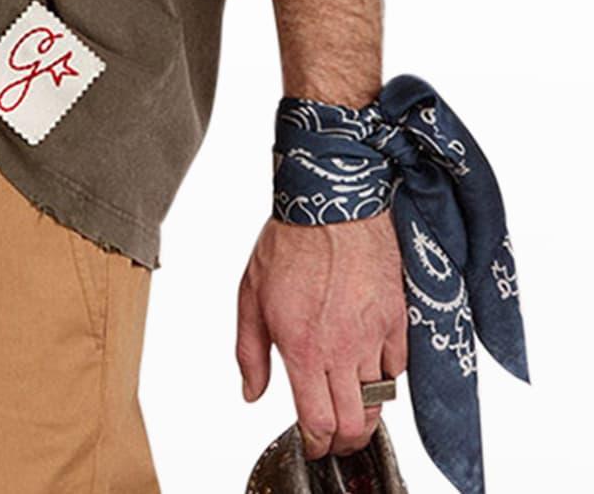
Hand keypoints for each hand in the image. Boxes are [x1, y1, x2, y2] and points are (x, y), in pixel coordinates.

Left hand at [237, 211, 406, 458]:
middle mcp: (343, 349)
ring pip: (379, 400)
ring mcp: (374, 335)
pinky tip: (370, 370)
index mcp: (304, 348)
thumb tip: (252, 392)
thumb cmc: (290, 242)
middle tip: (335, 439)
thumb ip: (249, 352)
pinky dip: (386, 377)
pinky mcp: (397, 318)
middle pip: (354, 422)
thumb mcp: (250, 296)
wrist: (332, 203)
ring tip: (351, 409)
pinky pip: (398, 367)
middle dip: (344, 441)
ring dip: (365, 411)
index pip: (318, 421)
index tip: (312, 445)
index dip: (316, 444)